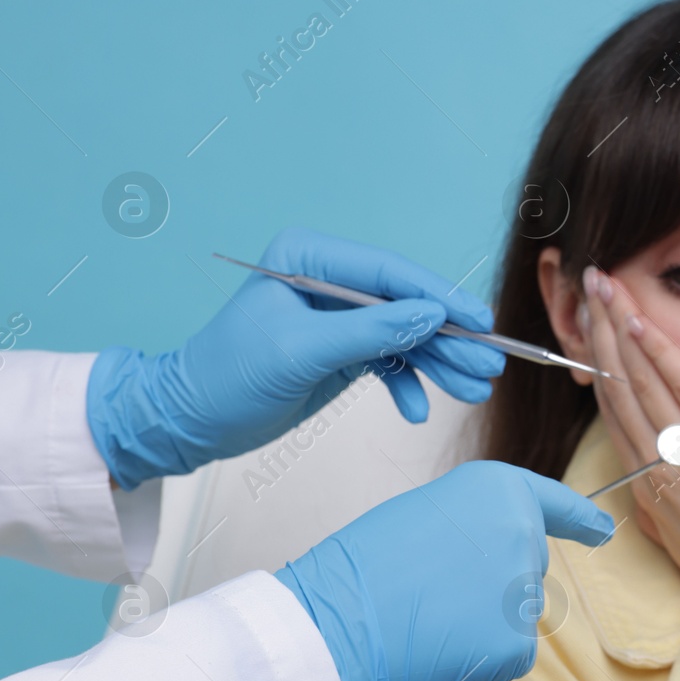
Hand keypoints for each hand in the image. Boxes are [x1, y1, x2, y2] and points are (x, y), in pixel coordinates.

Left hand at [86, 227, 504, 488]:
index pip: (390, 273)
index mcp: (310, 258)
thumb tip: (431, 315)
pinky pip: (390, 361)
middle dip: (449, 339)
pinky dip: (408, 386)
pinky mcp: (342, 349)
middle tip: (489, 366)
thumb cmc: (227, 378)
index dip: (440, 297)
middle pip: (407, 304)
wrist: (190, 422)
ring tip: (474, 390)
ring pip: (406, 334)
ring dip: (440, 365)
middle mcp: (329, 280)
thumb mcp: (301, 353)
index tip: (481, 322)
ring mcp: (338, 316)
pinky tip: (417, 411)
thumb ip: (370, 331)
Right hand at [274, 460, 615, 680]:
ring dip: (482, 623)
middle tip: (432, 590)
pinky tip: (440, 648)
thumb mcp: (424, 514)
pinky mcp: (518, 646)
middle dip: (492, 584)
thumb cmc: (363, 566)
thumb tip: (499, 559)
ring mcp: (523, 591)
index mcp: (498, 490)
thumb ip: (476, 524)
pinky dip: (480, 660)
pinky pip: (509, 654)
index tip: (604, 531)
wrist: (335, 621)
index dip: (580, 519)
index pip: (552, 504)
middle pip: (526, 567)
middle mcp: (523, 533)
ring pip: (515, 615)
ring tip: (426, 618)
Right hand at [582, 266, 679, 583]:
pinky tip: (639, 320)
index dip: (599, 366)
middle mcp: (655, 465)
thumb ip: (662, 502)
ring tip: (605, 286)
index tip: (591, 330)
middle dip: (600, 331)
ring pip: (640, 379)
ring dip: (620, 326)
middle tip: (590, 288)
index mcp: (646, 487)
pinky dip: (658, 351)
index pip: (615, 414)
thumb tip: (649, 478)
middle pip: (617, 386)